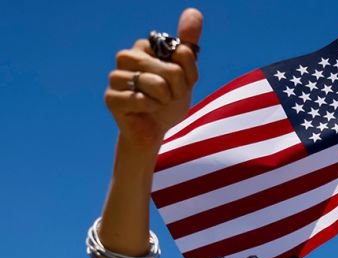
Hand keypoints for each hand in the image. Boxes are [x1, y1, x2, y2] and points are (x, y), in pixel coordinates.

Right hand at [105, 9, 202, 152]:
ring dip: (164, 100)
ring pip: (155, 83)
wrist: (154, 131)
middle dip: (178, 89)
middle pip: (169, 69)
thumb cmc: (169, 102)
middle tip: (168, 97)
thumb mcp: (186, 74)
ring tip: (156, 103)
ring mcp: (116, 76)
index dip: (186, 74)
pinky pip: (141, 99)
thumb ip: (188, 44)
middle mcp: (126, 57)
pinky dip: (150, 108)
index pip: (178, 53)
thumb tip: (194, 12)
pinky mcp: (110, 97)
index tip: (178, 83)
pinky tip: (144, 111)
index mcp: (144, 47)